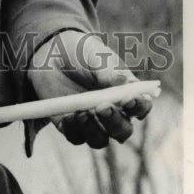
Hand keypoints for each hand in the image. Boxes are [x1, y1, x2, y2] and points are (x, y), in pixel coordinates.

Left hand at [26, 30, 153, 147]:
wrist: (52, 53)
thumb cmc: (81, 53)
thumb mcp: (96, 55)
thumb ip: (110, 70)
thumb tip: (124, 82)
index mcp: (125, 95)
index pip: (141, 107)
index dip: (139, 107)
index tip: (129, 100)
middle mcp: (112, 114)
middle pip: (122, 130)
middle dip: (115, 123)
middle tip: (102, 108)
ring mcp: (91, 122)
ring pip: (100, 140)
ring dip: (94, 131)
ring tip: (83, 113)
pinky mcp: (70, 126)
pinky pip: (75, 137)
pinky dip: (74, 130)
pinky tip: (68, 117)